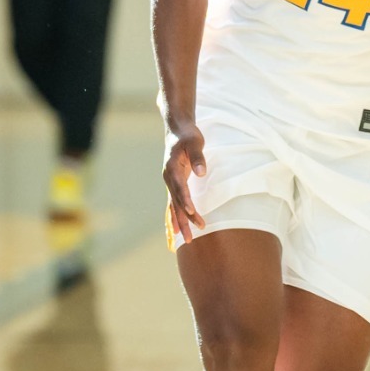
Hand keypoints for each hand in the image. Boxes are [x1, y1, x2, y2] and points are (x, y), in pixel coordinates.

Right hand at [162, 122, 207, 242]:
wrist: (177, 130)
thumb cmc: (187, 136)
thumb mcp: (195, 142)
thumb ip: (198, 157)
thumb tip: (201, 173)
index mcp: (172, 167)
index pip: (180, 187)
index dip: (186, 200)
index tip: (192, 212)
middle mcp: (169, 178)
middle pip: (176, 202)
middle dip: (184, 220)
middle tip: (191, 237)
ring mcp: (170, 182)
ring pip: (175, 206)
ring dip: (180, 222)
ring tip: (187, 240)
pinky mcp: (174, 184)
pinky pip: (174, 204)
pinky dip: (175, 217)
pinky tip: (177, 230)